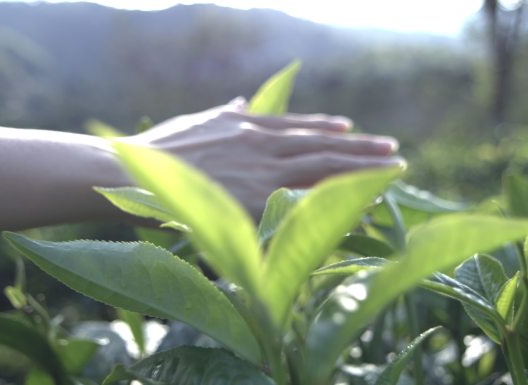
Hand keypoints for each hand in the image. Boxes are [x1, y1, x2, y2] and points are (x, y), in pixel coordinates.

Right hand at [126, 100, 404, 218]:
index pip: (298, 128)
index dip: (327, 129)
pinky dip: (334, 201)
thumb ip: (227, 113)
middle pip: (321, 146)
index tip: (353, 128)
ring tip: (391, 170)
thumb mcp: (200, 121)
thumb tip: (240, 100)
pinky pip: (304, 201)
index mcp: (248, 126)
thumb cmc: (162, 150)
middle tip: (394, 151)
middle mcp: (262, 144)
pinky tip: (361, 204)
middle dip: (360, 149)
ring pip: (321, 168)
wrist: (133, 172)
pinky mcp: (256, 200)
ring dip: (359, 169)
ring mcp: (261, 171)